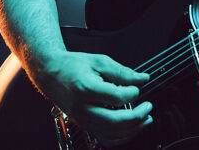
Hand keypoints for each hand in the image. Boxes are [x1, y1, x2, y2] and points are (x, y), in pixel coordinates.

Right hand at [36, 51, 152, 146]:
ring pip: (109, 134)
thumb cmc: (73, 66)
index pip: (115, 97)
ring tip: (145, 119)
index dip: (132, 93)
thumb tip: (142, 79)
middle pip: (112, 122)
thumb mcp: (98, 61)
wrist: (51, 73)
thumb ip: (122, 72)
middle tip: (148, 108)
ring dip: (132, 130)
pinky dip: (121, 137)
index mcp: (85, 88)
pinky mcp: (84, 125)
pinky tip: (132, 128)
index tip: (137, 87)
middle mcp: (82, 107)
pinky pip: (104, 138)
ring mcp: (82, 119)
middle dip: (136, 118)